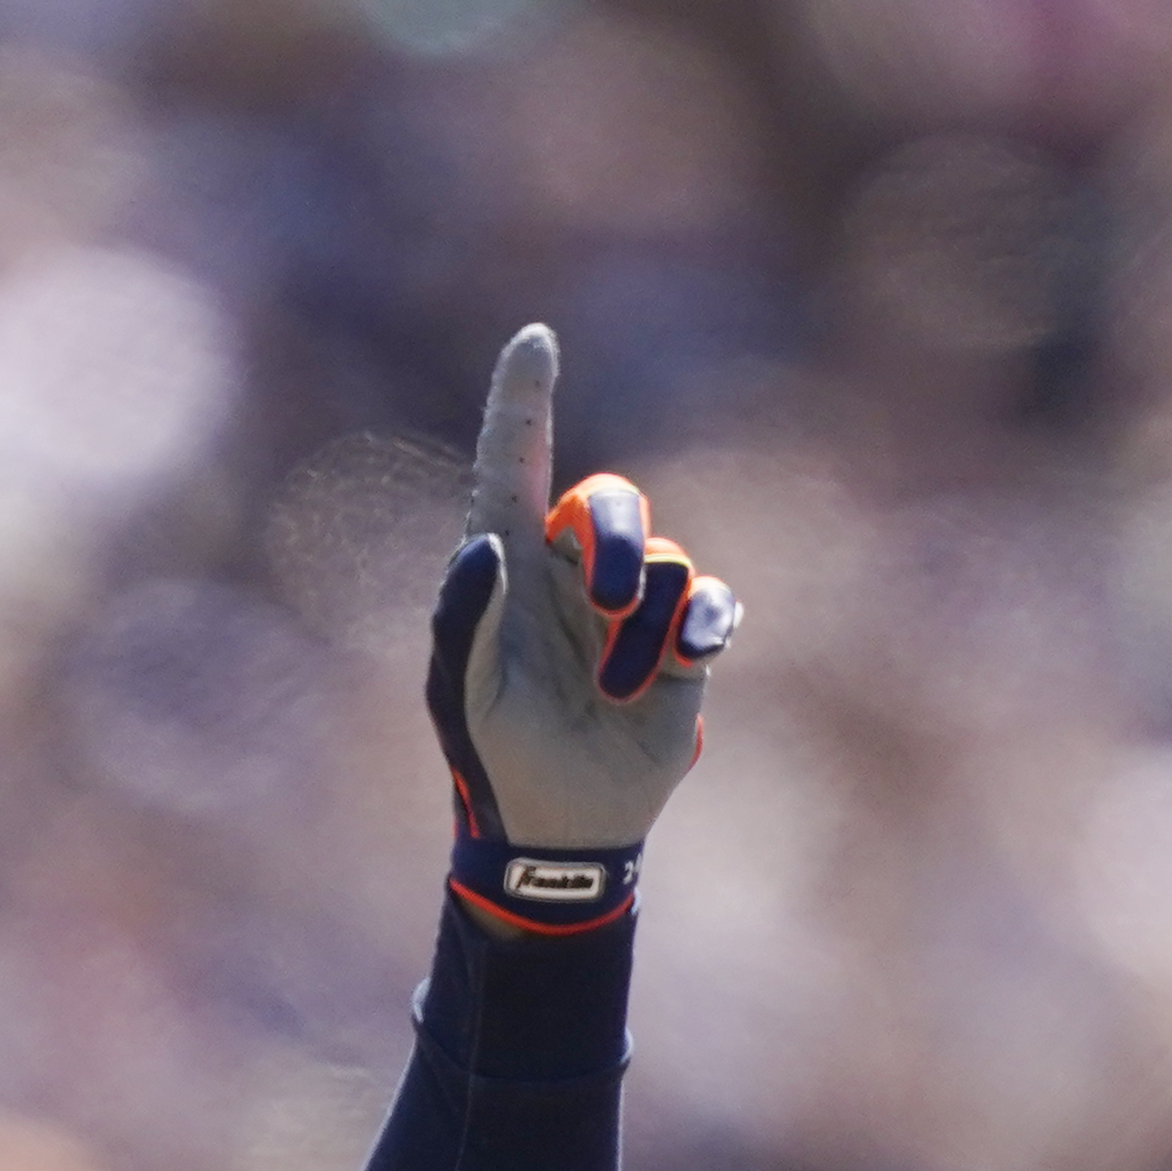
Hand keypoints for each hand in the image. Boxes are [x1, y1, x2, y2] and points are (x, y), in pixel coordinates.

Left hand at [423, 325, 736, 926]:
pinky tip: (680, 663)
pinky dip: (698, 625)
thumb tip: (491, 545)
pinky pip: (709, 601)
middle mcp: (569, 572)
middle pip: (608, 499)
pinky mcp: (681, 644)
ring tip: (615, 691)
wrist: (560, 829)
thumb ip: (466, 617)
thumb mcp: (463, 693)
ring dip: (643, 628)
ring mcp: (628, 608)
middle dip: (613, 538)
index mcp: (506, 569)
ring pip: (663, 561)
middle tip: (602, 601)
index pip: (511, 464)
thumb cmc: (494, 756)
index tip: (535, 341)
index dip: (523, 401)